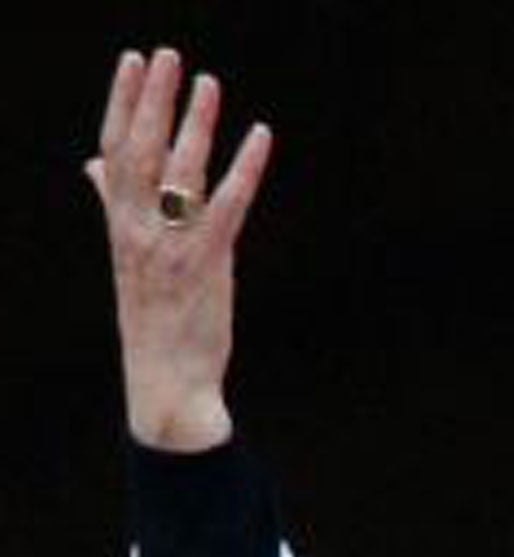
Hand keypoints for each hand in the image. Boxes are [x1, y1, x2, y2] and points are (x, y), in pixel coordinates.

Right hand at [85, 48, 272, 452]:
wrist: (165, 381)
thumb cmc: (153, 319)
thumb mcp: (127, 257)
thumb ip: (113, 205)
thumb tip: (91, 167)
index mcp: (119, 224)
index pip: (114, 151)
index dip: (123, 104)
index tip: (133, 63)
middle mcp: (139, 229)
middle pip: (141, 150)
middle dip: (155, 100)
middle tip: (169, 56)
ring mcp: (172, 246)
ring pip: (181, 171)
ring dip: (197, 124)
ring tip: (210, 84)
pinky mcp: (208, 263)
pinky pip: (228, 204)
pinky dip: (245, 168)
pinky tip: (260, 138)